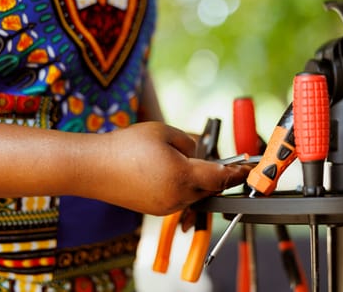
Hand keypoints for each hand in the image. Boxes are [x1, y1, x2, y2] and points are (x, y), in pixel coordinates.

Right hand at [75, 121, 250, 215]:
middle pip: (209, 188)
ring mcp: (165, 207)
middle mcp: (177, 197)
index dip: (237, 173)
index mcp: (183, 176)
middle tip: (227, 163)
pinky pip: (179, 199)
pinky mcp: (154, 210)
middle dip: (218, 176)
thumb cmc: (127, 145)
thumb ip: (190, 143)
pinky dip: (183, 188)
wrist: (93, 167)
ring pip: (194, 195)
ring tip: (192, 164)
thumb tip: (198, 154)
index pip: (220, 177)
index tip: (248, 169)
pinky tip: (173, 173)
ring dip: (199, 182)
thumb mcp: (164, 132)